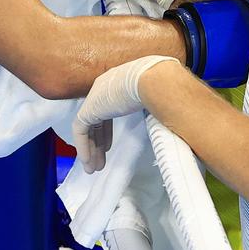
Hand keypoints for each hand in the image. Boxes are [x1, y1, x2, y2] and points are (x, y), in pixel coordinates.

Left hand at [73, 55, 178, 172]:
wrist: (152, 81)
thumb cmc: (160, 90)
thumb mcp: (155, 100)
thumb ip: (152, 110)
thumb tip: (167, 122)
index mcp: (117, 84)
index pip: (106, 110)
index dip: (106, 131)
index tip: (109, 147)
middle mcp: (103, 89)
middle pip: (96, 120)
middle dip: (98, 143)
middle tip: (100, 162)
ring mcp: (95, 98)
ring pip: (87, 128)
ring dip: (90, 149)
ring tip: (93, 168)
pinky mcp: (89, 108)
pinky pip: (81, 130)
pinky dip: (84, 147)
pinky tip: (88, 162)